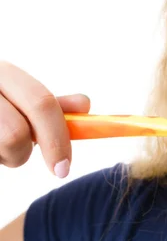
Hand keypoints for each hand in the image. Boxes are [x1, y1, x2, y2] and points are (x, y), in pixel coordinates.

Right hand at [0, 61, 89, 177]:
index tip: (64, 168)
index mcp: (2, 71)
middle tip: (31, 162)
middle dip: (24, 154)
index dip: (58, 138)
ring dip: (4, 157)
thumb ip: (46, 105)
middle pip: (15, 134)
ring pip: (3, 146)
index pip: (41, 102)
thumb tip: (84, 105)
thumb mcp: (13, 97)